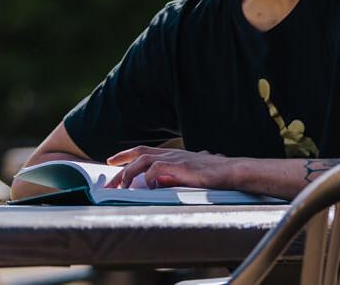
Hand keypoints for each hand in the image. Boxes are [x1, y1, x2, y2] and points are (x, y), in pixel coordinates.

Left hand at [104, 146, 235, 188]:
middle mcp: (171, 153)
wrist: (230, 171)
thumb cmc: (215, 172)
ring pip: (143, 160)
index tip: (112, 161)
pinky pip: (156, 169)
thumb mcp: (193, 172)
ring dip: (129, 173)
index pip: (144, 151)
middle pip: (139, 153)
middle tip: (109, 181)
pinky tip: (146, 188)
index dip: (126, 155)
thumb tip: (169, 179)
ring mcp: (175, 158)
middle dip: (120, 164)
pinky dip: (147, 178)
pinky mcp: (179, 166)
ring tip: (121, 187)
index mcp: (172, 154)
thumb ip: (179, 174)